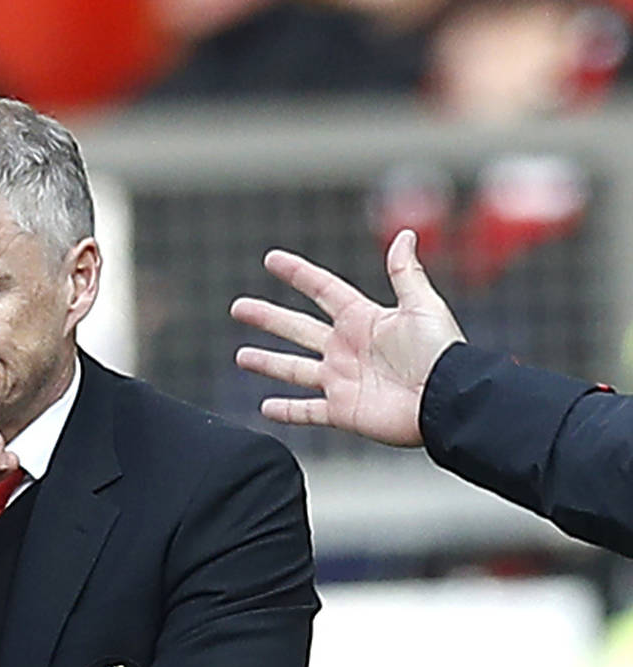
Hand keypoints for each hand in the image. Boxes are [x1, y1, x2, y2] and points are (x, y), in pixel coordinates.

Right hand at [230, 229, 465, 446]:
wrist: (446, 400)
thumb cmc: (440, 352)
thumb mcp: (422, 306)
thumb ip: (406, 273)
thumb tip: (405, 235)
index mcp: (362, 320)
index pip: (323, 290)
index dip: (298, 274)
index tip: (271, 260)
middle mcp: (346, 348)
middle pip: (297, 328)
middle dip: (267, 317)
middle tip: (238, 307)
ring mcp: (341, 380)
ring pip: (294, 369)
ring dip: (267, 362)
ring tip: (241, 357)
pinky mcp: (342, 411)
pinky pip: (307, 412)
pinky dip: (286, 412)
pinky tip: (264, 408)